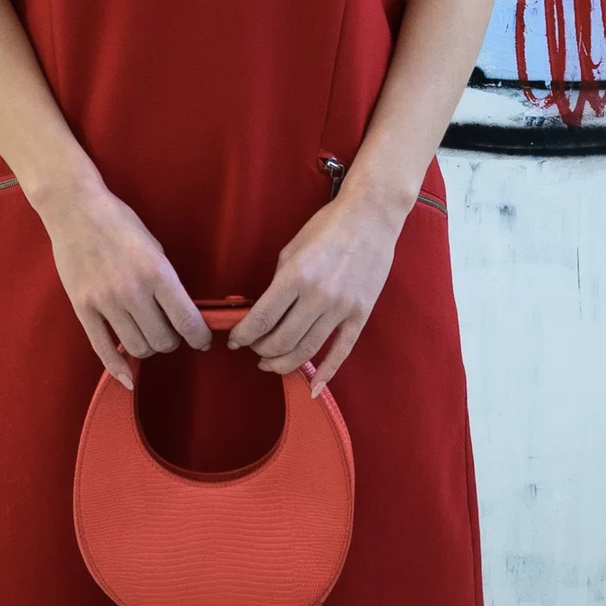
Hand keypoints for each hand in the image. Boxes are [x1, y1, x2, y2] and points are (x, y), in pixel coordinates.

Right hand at [39, 176, 213, 387]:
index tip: (202, 340)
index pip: (188, 322)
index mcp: (157, 273)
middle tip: (170, 330)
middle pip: (163, 341)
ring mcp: (105, 302)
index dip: (200, 338)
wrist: (76, 210)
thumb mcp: (155, 247)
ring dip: (149, 347)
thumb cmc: (120, 223)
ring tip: (149, 334)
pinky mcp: (83, 309)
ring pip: (137, 348)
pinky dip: (118, 369)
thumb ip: (168, 282)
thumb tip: (183, 314)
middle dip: (172, 340)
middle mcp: (132, 292)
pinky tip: (128, 377)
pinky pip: (103, 350)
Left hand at [225, 190, 406, 395]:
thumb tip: (264, 311)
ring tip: (271, 364)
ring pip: (308, 350)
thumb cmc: (327, 226)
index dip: (244, 335)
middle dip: (261, 350)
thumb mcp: (292, 248)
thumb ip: (279, 282)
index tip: (235, 341)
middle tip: (254, 350)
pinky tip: (313, 388)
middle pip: (282, 340)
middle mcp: (318, 295)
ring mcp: (342, 307)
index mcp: (296, 275)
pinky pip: (342, 351)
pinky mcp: (361, 314)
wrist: (370, 217)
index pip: (262, 318)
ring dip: (284, 363)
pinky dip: (326, 373)